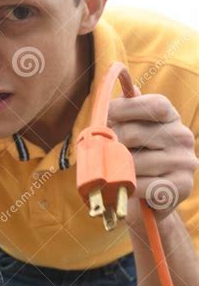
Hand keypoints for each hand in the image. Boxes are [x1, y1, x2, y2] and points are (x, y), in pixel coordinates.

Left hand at [107, 88, 198, 223]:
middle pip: (134, 133)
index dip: (124, 108)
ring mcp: (184, 162)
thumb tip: (127, 88)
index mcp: (171, 117)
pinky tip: (124, 187)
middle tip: (100, 151)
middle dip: (111, 143)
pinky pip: (141, 184)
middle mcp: (182, 137)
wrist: (149, 197)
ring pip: (134, 162)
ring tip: (111, 171)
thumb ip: (127, 109)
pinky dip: (127, 187)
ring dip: (116, 168)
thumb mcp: (132, 128)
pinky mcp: (181, 186)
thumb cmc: (135, 156)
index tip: (103, 116)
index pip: (153, 105)